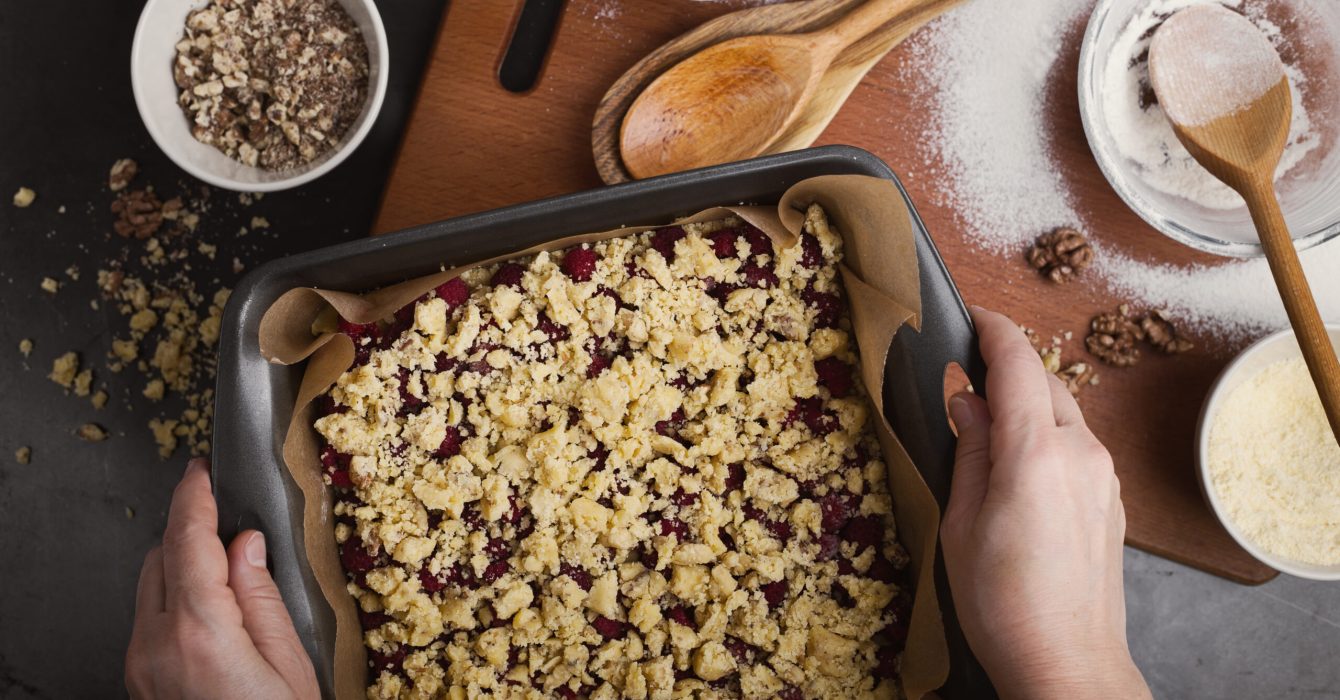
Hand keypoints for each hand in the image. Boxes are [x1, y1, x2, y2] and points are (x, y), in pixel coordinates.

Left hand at [126, 458, 318, 699]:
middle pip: (159, 558)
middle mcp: (157, 645)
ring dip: (180, 562)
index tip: (201, 472)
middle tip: (223, 511)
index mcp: (199, 631)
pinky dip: (174, 597)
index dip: (193, 498)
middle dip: (189, 528)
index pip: (187, 542)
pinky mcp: (141, 682)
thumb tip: (245, 545)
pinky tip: (212, 606)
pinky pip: (149, 620)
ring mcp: (142, 666)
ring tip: (225, 563)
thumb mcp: (290, 662)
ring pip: (148, 587)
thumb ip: (261, 596)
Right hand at [940, 308, 1149, 699]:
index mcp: (1034, 454)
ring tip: (985, 429)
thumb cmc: (1002, 601)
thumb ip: (968, 451)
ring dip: (1027, 404)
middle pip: (1043, 382)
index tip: (972, 315)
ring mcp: (1103, 476)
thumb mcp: (960, 521)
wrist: (1066, 660)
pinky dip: (1046, 436)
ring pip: (1063, 413)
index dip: (992, 330)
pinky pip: (1077, 446)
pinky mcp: (1111, 499)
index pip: (1017, 364)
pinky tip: (1018, 467)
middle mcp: (1080, 453)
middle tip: (964, 376)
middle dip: (1006, 368)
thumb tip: (968, 401)